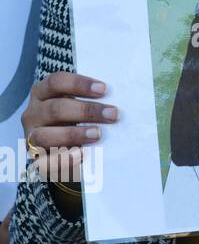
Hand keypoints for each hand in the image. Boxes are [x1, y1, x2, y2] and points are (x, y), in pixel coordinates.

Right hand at [22, 72, 116, 186]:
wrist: (62, 147)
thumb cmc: (75, 117)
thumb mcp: (78, 103)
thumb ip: (93, 98)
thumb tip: (123, 96)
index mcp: (43, 92)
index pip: (56, 82)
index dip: (79, 84)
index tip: (104, 89)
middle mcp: (33, 113)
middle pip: (55, 108)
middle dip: (86, 111)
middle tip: (113, 114)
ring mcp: (31, 136)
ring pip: (44, 135)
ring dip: (73, 134)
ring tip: (97, 134)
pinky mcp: (36, 158)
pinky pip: (45, 161)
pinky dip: (63, 159)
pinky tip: (82, 155)